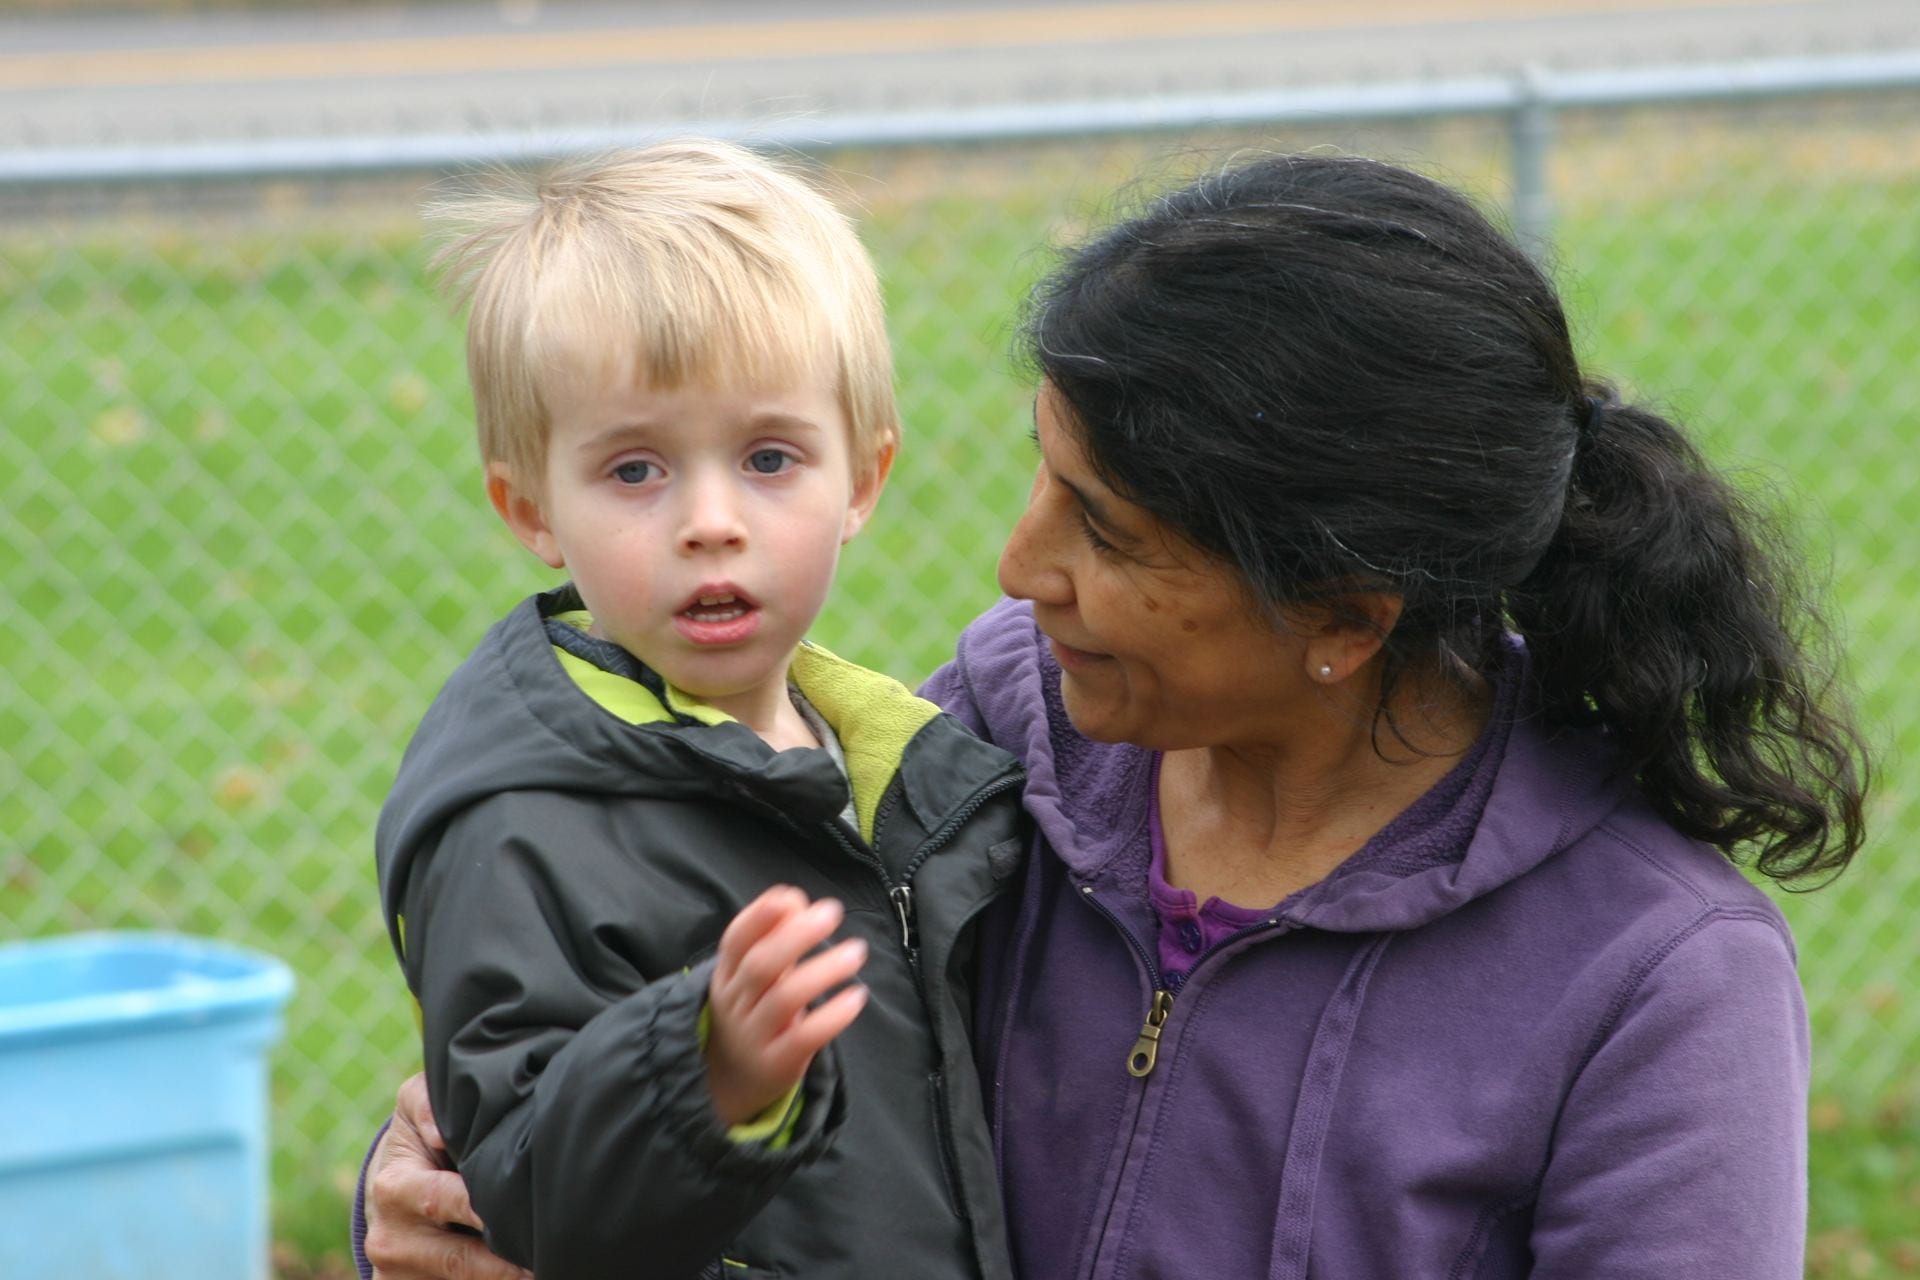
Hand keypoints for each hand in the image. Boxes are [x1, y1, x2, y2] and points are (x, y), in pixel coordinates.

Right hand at [364, 1073, 531, 1279]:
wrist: (389, 1188)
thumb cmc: (419, 1138)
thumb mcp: (415, 1105)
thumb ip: (427, 1102)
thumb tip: (438, 1129)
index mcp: (393, 1189)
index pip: (444, 1201)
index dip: (485, 1210)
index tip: (523, 1212)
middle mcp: (391, 1240)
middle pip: (461, 1262)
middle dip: (507, 1264)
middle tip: (549, 1256)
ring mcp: (397, 1276)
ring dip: (506, 1278)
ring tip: (547, 1267)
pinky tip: (526, 1275)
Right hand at [706, 886, 869, 1126]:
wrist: (730, 1081)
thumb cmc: (753, 1012)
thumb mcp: (754, 977)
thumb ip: (773, 938)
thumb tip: (795, 898)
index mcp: (727, 975)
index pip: (735, 941)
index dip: (758, 917)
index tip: (789, 897)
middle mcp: (736, 1003)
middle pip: (760, 966)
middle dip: (796, 936)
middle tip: (832, 912)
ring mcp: (754, 1035)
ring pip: (784, 999)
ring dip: (822, 971)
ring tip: (856, 952)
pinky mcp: (776, 1063)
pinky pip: (804, 1037)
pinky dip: (831, 1016)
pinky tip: (856, 997)